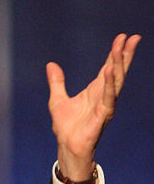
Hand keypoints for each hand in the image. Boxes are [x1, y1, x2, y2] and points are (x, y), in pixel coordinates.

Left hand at [46, 33, 140, 180]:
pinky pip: (108, 96)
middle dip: (125, 54)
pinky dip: (109, 83)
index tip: (123, 37)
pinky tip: (110, 70)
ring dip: (118, 64)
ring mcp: (105, 104)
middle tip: (132, 37)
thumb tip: (50, 64)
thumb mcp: (57, 99)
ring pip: (116, 81)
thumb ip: (56, 82)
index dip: (115, 53)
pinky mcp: (103, 115)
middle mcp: (104, 95)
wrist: (67, 146)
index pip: (109, 67)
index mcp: (95, 90)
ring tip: (121, 48)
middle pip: (117, 71)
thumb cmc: (66, 126)